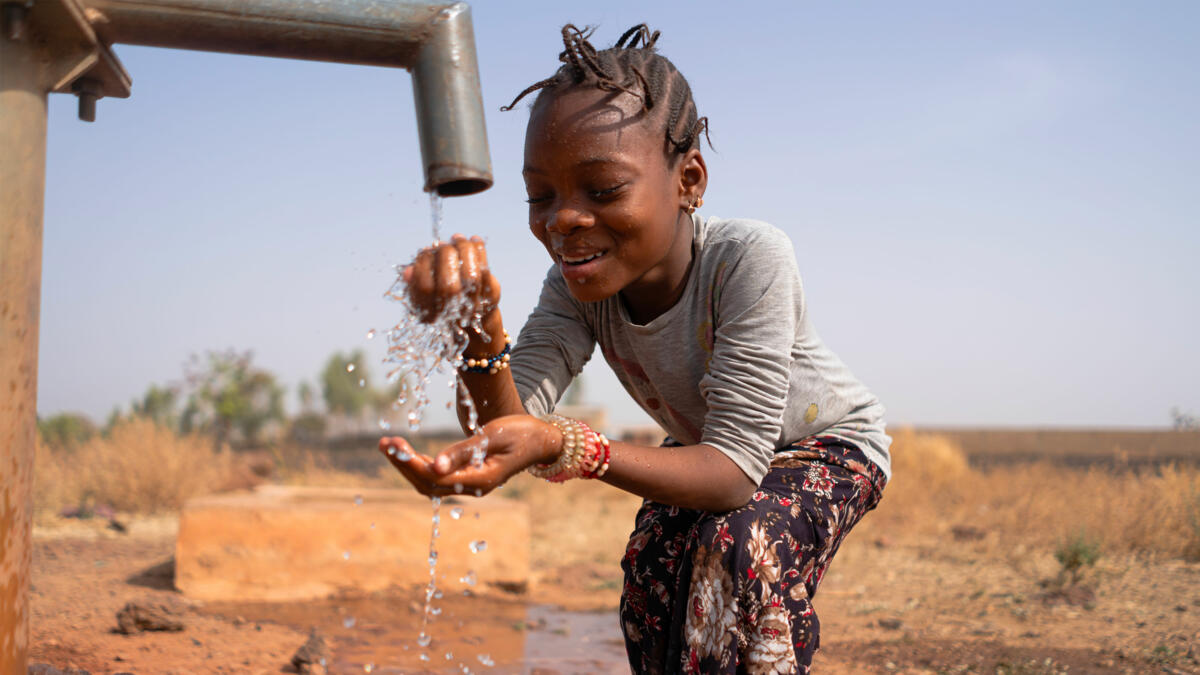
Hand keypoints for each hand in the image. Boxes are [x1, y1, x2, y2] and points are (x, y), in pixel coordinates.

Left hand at [379, 415, 559, 497]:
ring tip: (389, 445)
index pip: (434, 477)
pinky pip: (438, 478)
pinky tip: (408, 453)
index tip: (392, 445)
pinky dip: (420, 466)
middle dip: (403, 464)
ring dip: (408, 466)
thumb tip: (435, 466)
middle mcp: (473, 487)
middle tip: (384, 443)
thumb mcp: (493, 436)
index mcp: (480, 479)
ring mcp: (470, 485)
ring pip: (430, 483)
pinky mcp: (469, 478)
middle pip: (427, 483)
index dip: (410, 463)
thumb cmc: (521, 433)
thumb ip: (464, 452)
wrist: (543, 440)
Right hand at [403, 234, 499, 322]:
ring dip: (463, 251)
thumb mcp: (423, 299)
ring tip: (457, 238)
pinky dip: (480, 251)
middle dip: (444, 257)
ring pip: (471, 276)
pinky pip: (487, 270)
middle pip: (449, 285)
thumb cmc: (443, 304)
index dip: (423, 265)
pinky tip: (474, 239)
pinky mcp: (491, 295)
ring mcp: (475, 305)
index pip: (425, 288)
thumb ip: (414, 285)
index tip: (425, 252)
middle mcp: (455, 313)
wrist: (474, 321)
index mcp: (433, 313)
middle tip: (442, 244)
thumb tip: (408, 271)